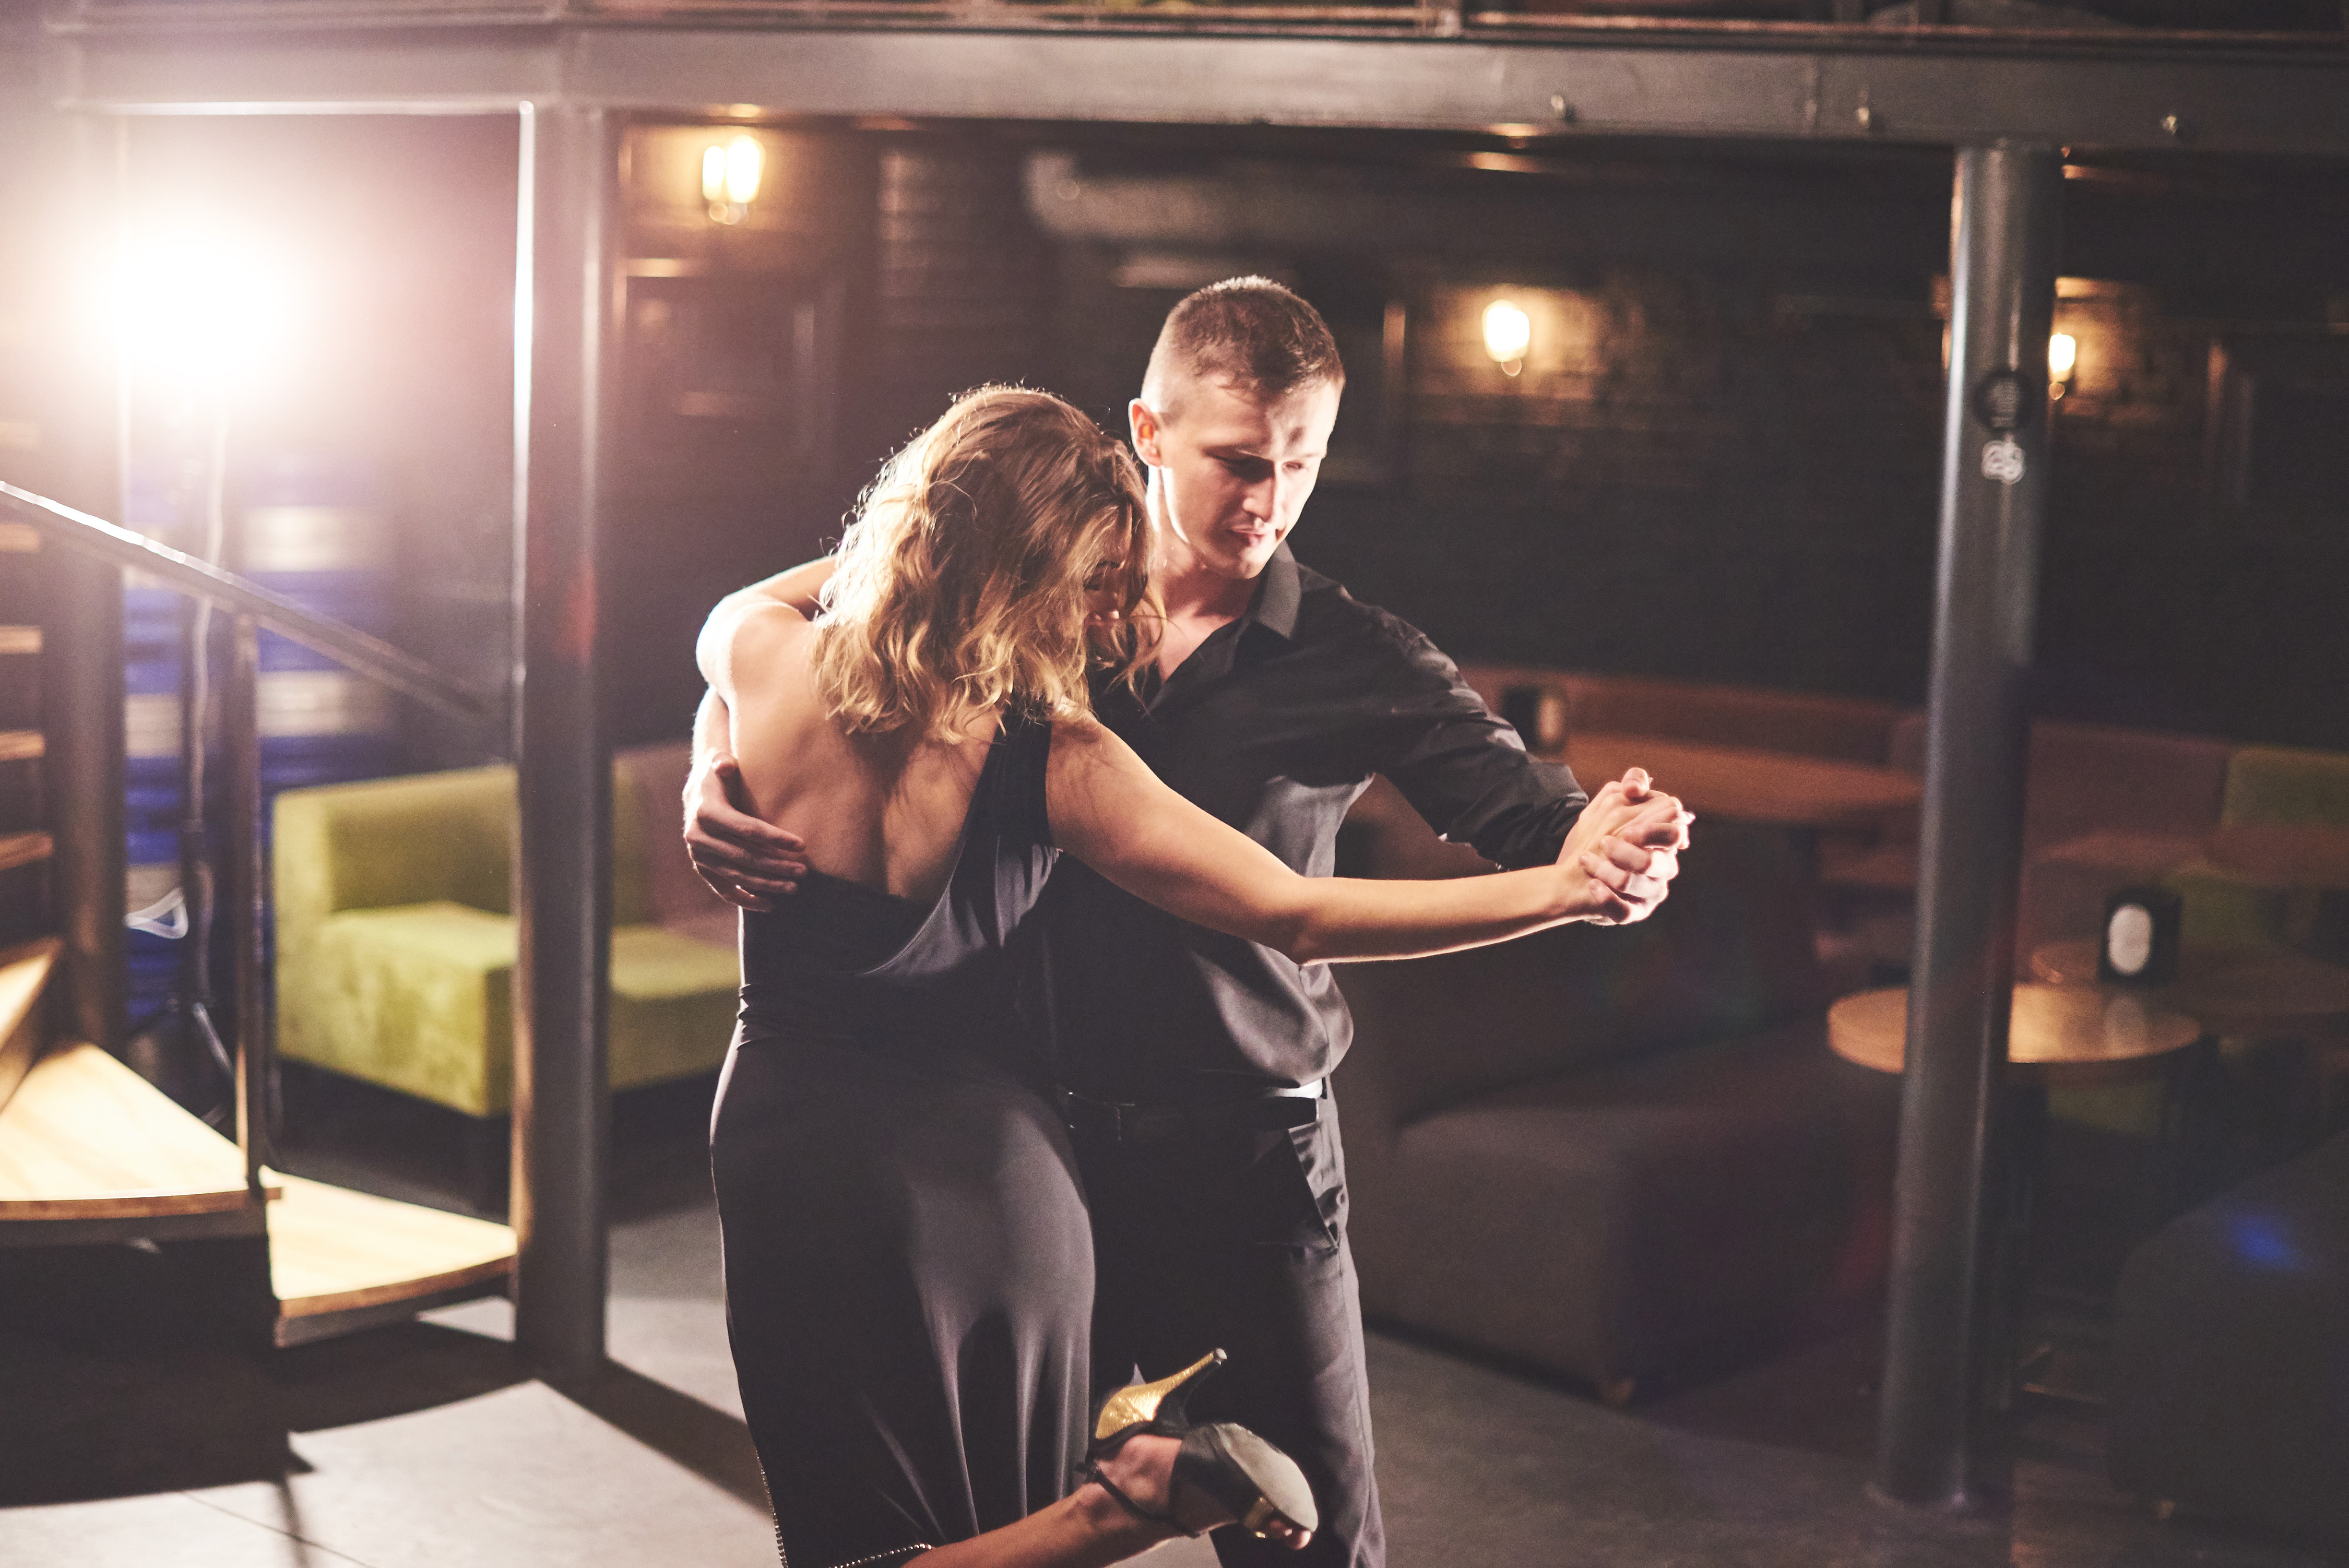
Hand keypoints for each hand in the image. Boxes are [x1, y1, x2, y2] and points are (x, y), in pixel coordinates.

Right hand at [683, 751, 808, 910]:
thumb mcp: (719, 764)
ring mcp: (699, 856)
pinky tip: (769, 905)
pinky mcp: (703, 868)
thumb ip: (723, 763)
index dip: (775, 838)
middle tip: (803, 871)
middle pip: (745, 856)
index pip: (747, 829)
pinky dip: (745, 899)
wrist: (698, 792)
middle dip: (776, 865)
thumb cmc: (719, 776)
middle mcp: (698, 837)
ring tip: (793, 887)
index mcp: (706, 812)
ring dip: (767, 884)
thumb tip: (725, 764)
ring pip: (737, 876)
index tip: (801, 845)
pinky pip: (724, 890)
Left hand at [1556, 770, 1689, 925]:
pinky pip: (1624, 911)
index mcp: (1665, 840)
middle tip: (1603, 843)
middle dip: (1627, 853)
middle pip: (1657, 863)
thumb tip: (1635, 787)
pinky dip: (1606, 898)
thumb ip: (1632, 784)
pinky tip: (1593, 885)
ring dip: (1606, 870)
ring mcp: (1650, 893)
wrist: (1578, 868)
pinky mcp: (1633, 912)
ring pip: (1635, 885)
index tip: (1626, 828)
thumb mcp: (1615, 802)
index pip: (1674, 834)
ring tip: (1585, 860)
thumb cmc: (1603, 833)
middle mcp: (1664, 868)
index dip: (1651, 831)